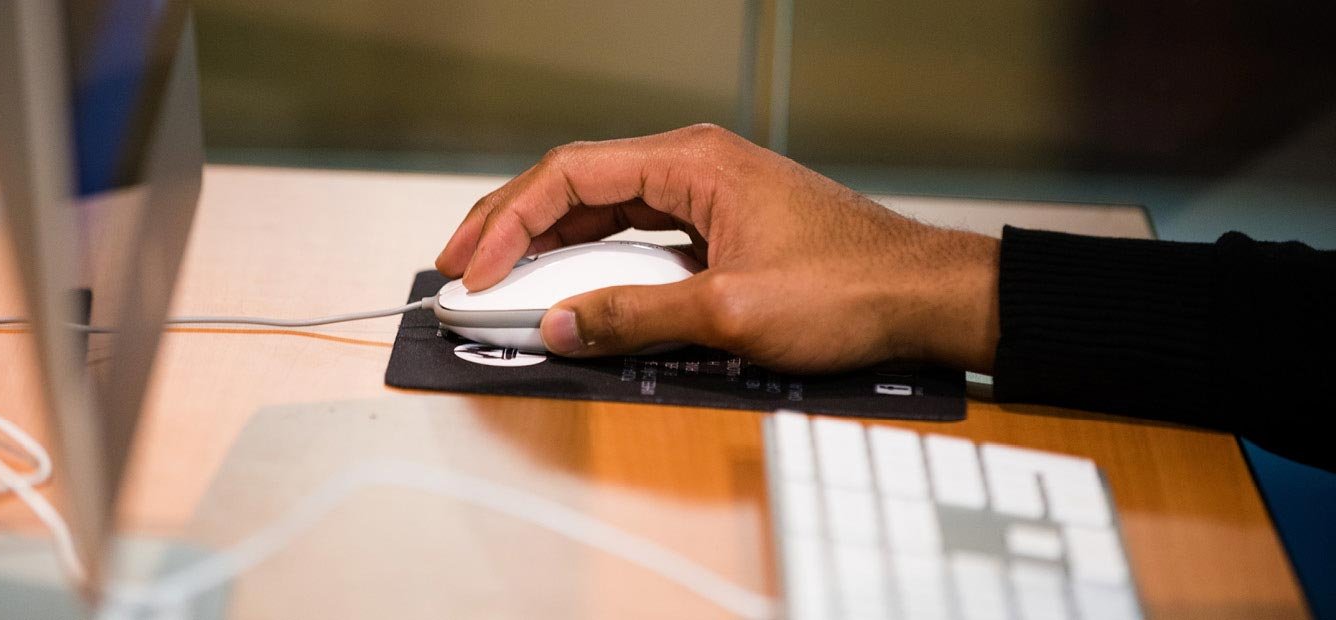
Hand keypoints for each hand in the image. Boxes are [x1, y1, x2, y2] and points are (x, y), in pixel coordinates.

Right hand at [436, 124, 999, 373]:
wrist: (921, 296)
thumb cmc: (850, 287)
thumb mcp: (732, 311)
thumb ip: (638, 316)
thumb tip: (564, 325)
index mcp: (691, 163)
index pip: (571, 176)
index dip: (509, 222)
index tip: (475, 269)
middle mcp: (692, 167)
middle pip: (576, 184)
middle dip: (511, 225)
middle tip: (461, 268)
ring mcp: (703, 195)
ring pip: (601, 209)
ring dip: (546, 242)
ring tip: (496, 276)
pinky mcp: (715, 227)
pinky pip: (633, 233)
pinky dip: (591, 259)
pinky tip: (566, 284)